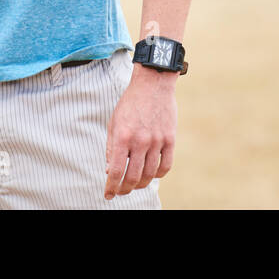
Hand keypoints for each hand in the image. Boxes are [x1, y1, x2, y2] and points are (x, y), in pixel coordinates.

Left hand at [103, 63, 176, 199]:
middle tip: (121, 191)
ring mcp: (157, 141)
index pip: (116, 172)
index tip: (108, 195)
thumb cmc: (130, 103)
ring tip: (135, 184)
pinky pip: (166, 166)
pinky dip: (158, 174)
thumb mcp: (114, 123)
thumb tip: (110, 171)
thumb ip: (112, 148)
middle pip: (133, 177)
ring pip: (149, 174)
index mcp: (123, 136)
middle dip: (125, 189)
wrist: (153, 84)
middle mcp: (140, 141)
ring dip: (140, 184)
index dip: (111, 187)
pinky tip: (151, 173)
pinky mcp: (170, 139)